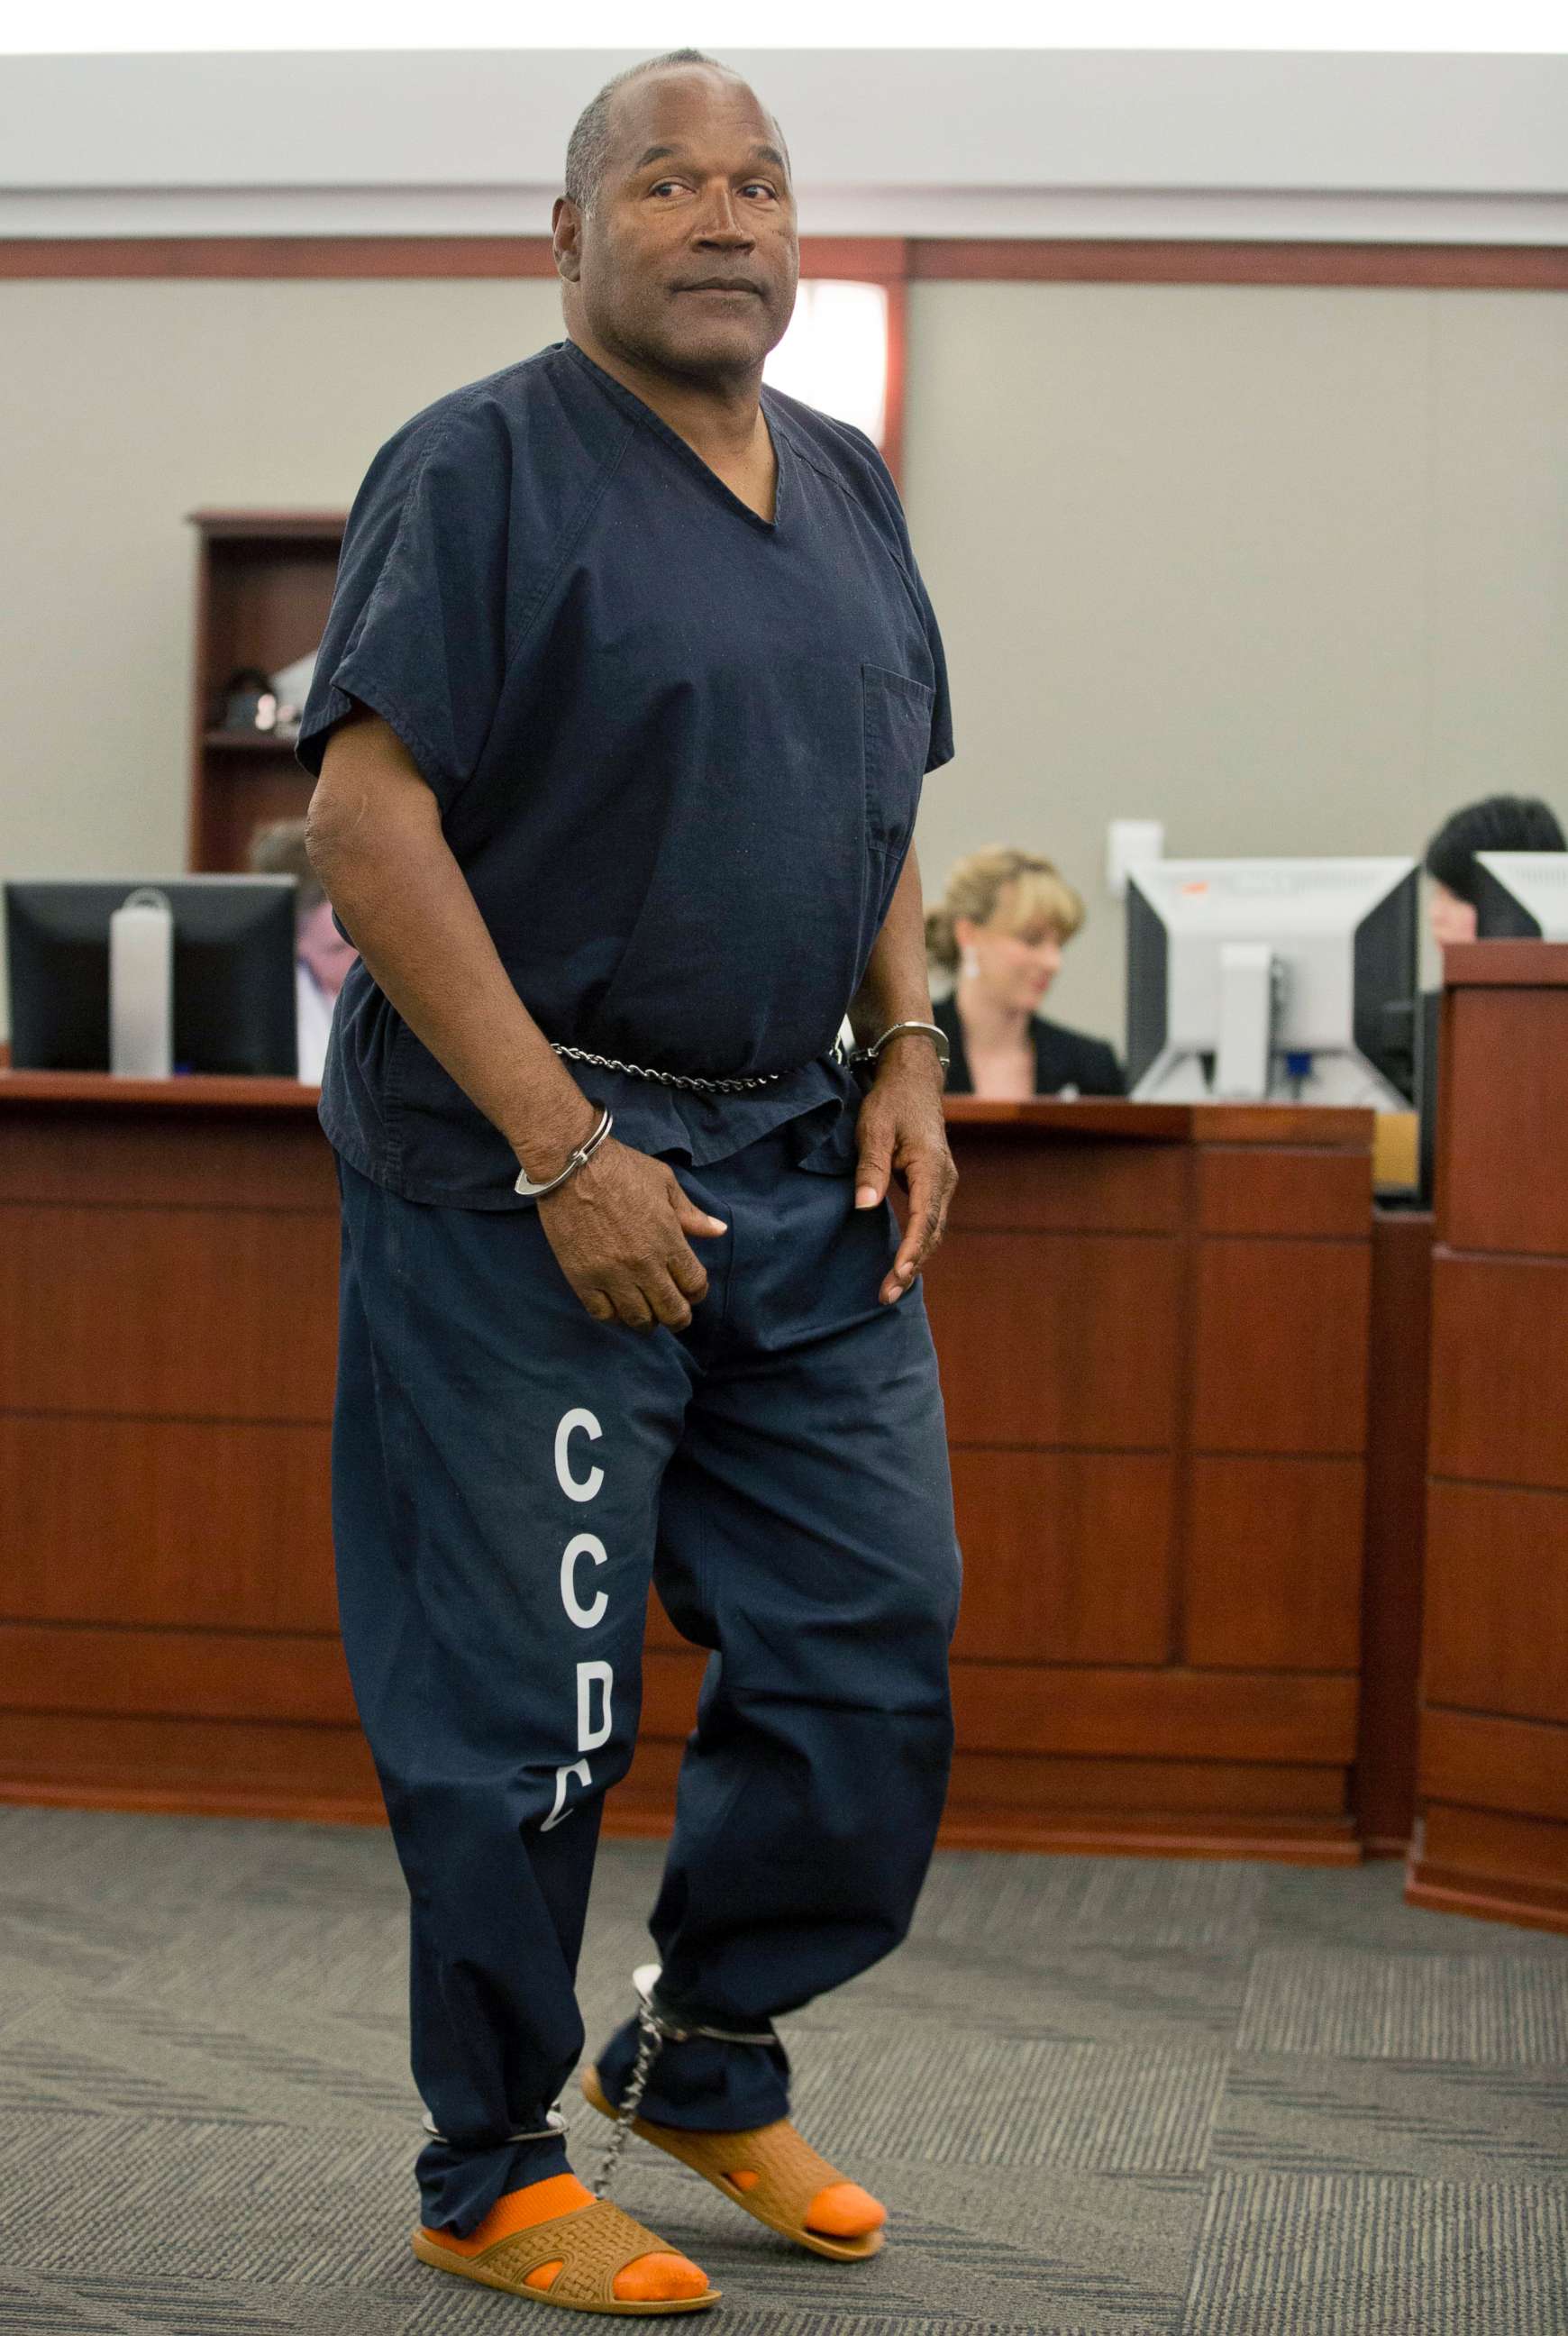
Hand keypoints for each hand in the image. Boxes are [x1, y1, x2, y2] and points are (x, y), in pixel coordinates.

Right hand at [537, 1139, 726, 1329]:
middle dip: (678, 1317)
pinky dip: (613, 1315)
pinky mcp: (582, 1278)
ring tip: (646, 1313)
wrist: (571, 1164)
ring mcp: (612, 1274)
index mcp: (669, 1240)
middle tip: (674, 1314)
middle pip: (671, 1311)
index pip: (695, 1285)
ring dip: (647, 1320)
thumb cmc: (621, 1168)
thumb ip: (691, 1214)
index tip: (691, 1289)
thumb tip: (718, 1230)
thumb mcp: (664, 1183)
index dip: (697, 1292)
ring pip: (638, 1319)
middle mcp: (644, 1264)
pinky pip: (603, 1314)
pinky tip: (616, 1305)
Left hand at [852, 1041, 956, 1303]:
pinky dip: (918, 1244)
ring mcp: (943, 1183)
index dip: (912, 1251)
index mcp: (932, 1168)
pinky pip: (929, 1221)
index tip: (898, 1275)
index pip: (925, 1219)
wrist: (914, 1079)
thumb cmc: (891, 1102)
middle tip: (886, 1295)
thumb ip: (870, 1168)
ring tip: (891, 1288)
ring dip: (915, 1259)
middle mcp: (945, 1180)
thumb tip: (864, 1207)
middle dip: (911, 1266)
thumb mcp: (873, 1129)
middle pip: (932, 1233)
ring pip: (933, 1230)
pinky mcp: (935, 1184)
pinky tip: (901, 1262)